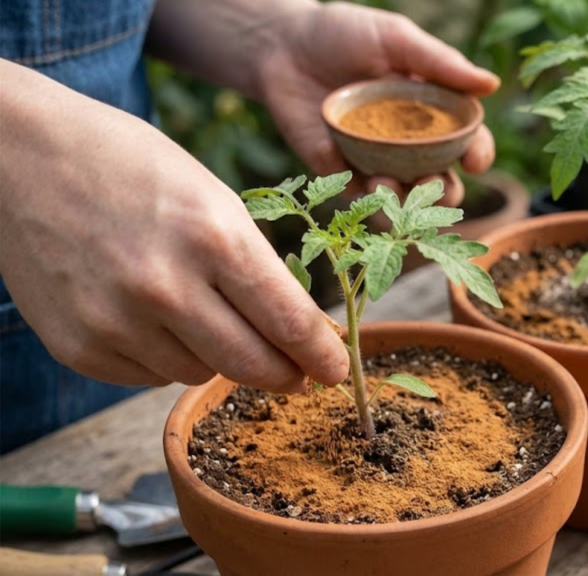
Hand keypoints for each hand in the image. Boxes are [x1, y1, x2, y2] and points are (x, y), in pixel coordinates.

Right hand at [0, 61, 348, 392]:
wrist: (21, 155)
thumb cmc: (133, 168)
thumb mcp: (213, 200)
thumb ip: (258, 269)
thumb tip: (302, 335)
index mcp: (213, 238)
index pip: (289, 322)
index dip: (323, 356)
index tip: (339, 371)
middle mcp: (165, 287)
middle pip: (253, 365)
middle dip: (286, 374)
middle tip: (299, 374)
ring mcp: (116, 322)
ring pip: (200, 374)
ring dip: (217, 355)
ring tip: (199, 311)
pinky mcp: (78, 346)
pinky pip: (150, 376)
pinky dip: (164, 355)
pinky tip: (149, 315)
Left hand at [256, 3, 499, 204]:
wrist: (281, 44)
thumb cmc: (344, 34)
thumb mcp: (396, 39)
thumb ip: (441, 63)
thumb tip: (491, 85)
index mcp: (433, 112)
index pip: (467, 141)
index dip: (477, 154)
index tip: (474, 160)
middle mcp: (409, 144)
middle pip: (440, 182)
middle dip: (442, 194)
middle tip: (432, 187)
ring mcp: (375, 162)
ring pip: (401, 200)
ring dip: (401, 204)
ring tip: (386, 186)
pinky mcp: (338, 172)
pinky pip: (355, 195)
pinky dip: (357, 191)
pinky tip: (347, 167)